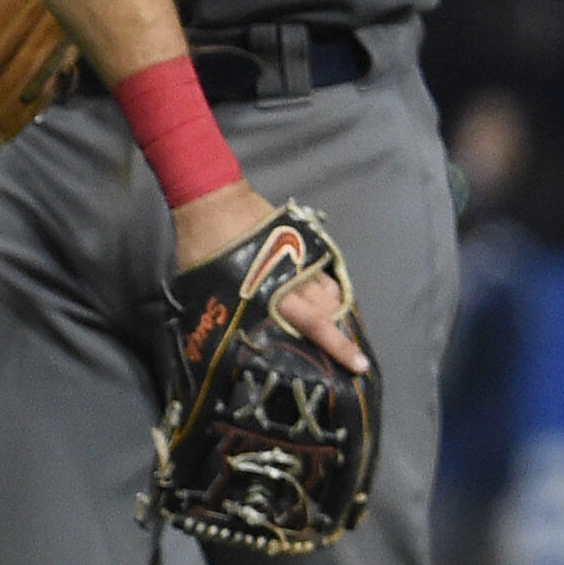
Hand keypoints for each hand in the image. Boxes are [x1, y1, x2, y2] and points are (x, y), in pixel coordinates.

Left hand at [165, 186, 369, 373]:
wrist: (214, 200)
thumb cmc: (203, 247)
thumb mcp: (207, 288)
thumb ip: (225, 311)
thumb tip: (224, 331)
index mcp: (273, 294)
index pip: (315, 326)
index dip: (339, 347)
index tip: (360, 364)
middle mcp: (295, 279)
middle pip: (330, 310)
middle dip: (339, 331)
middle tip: (344, 349)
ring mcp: (301, 258)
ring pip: (330, 290)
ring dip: (334, 309)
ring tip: (334, 324)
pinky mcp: (302, 241)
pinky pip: (322, 271)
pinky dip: (326, 286)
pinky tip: (322, 295)